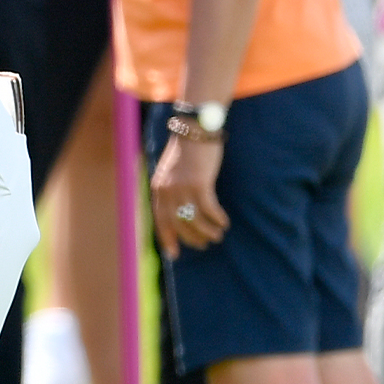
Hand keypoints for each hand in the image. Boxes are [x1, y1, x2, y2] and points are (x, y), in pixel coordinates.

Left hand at [150, 129, 225, 255]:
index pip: (160, 220)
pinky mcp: (200, 184)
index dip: (167, 239)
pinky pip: (209, 210)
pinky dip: (217, 219)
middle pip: (178, 225)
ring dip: (208, 232)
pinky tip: (224, 222)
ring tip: (218, 235)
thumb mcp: (172, 171)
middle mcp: (167, 191)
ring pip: (195, 221)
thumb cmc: (187, 150)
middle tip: (204, 245)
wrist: (194, 128)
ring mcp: (183, 188)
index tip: (175, 255)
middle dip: (192, 239)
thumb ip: (171, 189)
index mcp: (158, 188)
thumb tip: (180, 211)